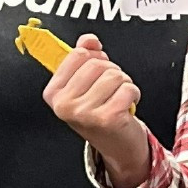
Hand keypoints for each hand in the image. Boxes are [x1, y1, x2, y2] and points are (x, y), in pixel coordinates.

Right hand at [43, 35, 152, 187]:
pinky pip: (128, 88)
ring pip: (114, 75)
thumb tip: (88, 40)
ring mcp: (85, 113)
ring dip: (124, 83)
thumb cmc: (101, 114)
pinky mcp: (107, 118)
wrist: (118, 147)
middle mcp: (65, 105)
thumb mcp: (86, 85)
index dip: (94, 58)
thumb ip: (85, 58)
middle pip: (97, 64)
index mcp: (54, 93)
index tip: (96, 72)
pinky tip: (126, 106)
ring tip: (118, 98)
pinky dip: (133, 93)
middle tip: (110, 90)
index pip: (77, 55)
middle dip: (111, 72)